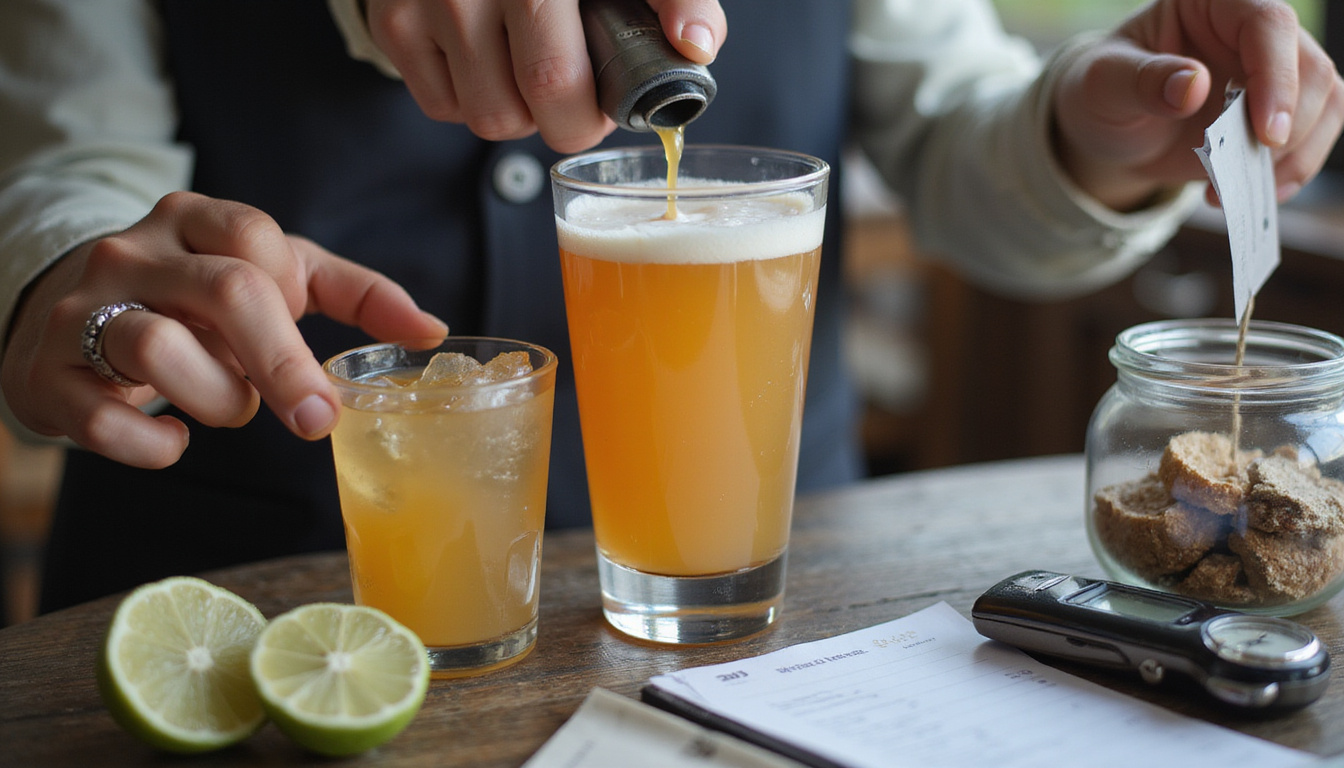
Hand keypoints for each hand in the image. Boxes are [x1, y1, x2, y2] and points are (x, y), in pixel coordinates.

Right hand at [0, 192, 447, 468]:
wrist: (66, 312)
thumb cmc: (194, 300)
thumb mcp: (272, 277)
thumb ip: (353, 296)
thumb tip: (432, 331)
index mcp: (193, 222)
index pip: (255, 239)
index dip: (294, 301)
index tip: (313, 353)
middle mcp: (134, 254)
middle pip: (223, 292)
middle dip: (283, 365)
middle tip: (315, 418)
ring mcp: (81, 308)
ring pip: (158, 348)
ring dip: (216, 399)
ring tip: (224, 406)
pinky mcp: (45, 372)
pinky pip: (103, 418)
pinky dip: (153, 445)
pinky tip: (173, 443)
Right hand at [364, 0, 726, 151]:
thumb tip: (696, 46)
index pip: (560, 78)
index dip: (595, 111)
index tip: (613, 104)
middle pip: (535, 105)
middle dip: (569, 120)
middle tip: (581, 92)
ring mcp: (432, 2)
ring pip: (490, 119)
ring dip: (521, 113)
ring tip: (531, 68)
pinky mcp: (394, 22)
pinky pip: (444, 107)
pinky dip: (474, 99)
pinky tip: (490, 59)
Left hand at [1052, 0, 1343, 209]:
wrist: (1111, 127)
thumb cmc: (1103, 92)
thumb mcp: (1103, 86)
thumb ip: (1142, 81)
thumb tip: (1192, 85)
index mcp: (1213, 5)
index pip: (1268, 23)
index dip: (1276, 76)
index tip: (1265, 132)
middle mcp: (1252, 31)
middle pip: (1309, 68)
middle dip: (1288, 127)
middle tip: (1244, 168)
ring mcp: (1273, 70)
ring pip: (1324, 103)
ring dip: (1294, 154)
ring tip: (1235, 186)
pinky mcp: (1280, 109)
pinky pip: (1313, 136)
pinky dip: (1290, 171)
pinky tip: (1247, 192)